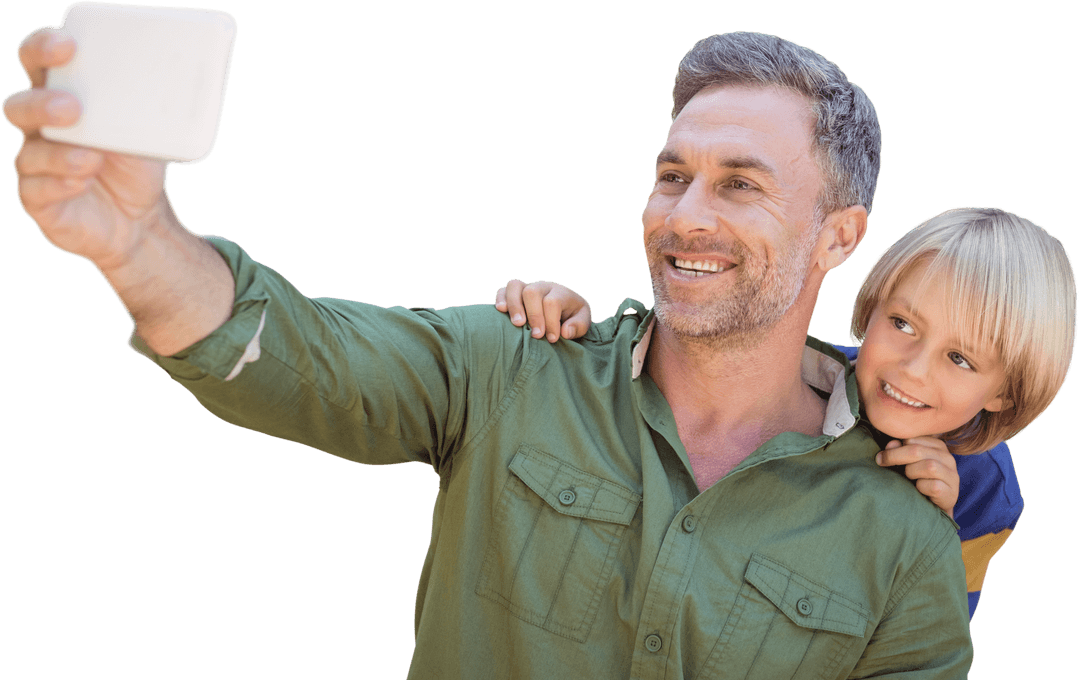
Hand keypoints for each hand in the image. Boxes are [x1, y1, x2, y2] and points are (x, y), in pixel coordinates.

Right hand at [3, 28, 169, 270]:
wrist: (140, 220)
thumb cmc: (136, 165)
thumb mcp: (148, 133)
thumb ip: (146, 109)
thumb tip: (175, 83)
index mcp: (62, 98)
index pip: (39, 63)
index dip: (44, 48)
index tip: (67, 44)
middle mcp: (42, 129)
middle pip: (20, 105)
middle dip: (42, 103)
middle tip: (72, 107)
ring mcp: (37, 164)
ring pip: (30, 153)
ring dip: (59, 153)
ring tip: (92, 158)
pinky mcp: (39, 199)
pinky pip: (35, 190)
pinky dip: (60, 184)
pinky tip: (82, 181)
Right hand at [494, 279, 592, 342]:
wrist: (564, 309)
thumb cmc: (572, 318)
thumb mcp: (582, 321)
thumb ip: (578, 326)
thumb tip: (565, 332)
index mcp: (560, 292)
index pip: (552, 302)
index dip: (551, 322)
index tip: (552, 339)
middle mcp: (542, 286)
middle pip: (532, 292)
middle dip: (534, 315)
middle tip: (537, 335)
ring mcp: (526, 287)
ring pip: (515, 286)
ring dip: (514, 306)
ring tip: (518, 324)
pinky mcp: (513, 294)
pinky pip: (502, 290)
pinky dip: (500, 299)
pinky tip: (501, 311)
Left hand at [876, 437, 958, 517]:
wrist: (932, 506)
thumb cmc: (918, 480)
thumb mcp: (907, 463)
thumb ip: (898, 450)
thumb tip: (891, 444)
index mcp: (937, 446)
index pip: (912, 439)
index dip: (894, 447)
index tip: (882, 456)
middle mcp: (947, 458)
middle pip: (917, 450)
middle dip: (895, 457)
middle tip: (882, 463)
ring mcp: (952, 475)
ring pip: (928, 467)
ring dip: (911, 473)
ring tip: (909, 478)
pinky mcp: (951, 492)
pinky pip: (933, 486)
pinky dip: (921, 488)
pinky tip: (919, 489)